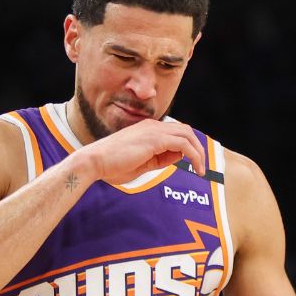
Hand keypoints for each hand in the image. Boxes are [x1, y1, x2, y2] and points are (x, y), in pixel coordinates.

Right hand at [74, 118, 205, 185]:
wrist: (94, 162)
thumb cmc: (111, 165)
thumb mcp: (141, 164)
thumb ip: (159, 159)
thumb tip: (177, 158)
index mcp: (147, 129)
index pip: (174, 133)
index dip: (185, 147)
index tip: (187, 164)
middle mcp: (152, 126)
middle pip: (185, 130)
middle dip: (197, 147)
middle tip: (201, 166)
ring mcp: (154, 130)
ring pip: (187, 135)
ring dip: (198, 152)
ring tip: (201, 169)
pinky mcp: (155, 139)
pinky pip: (183, 144)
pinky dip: (194, 156)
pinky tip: (196, 168)